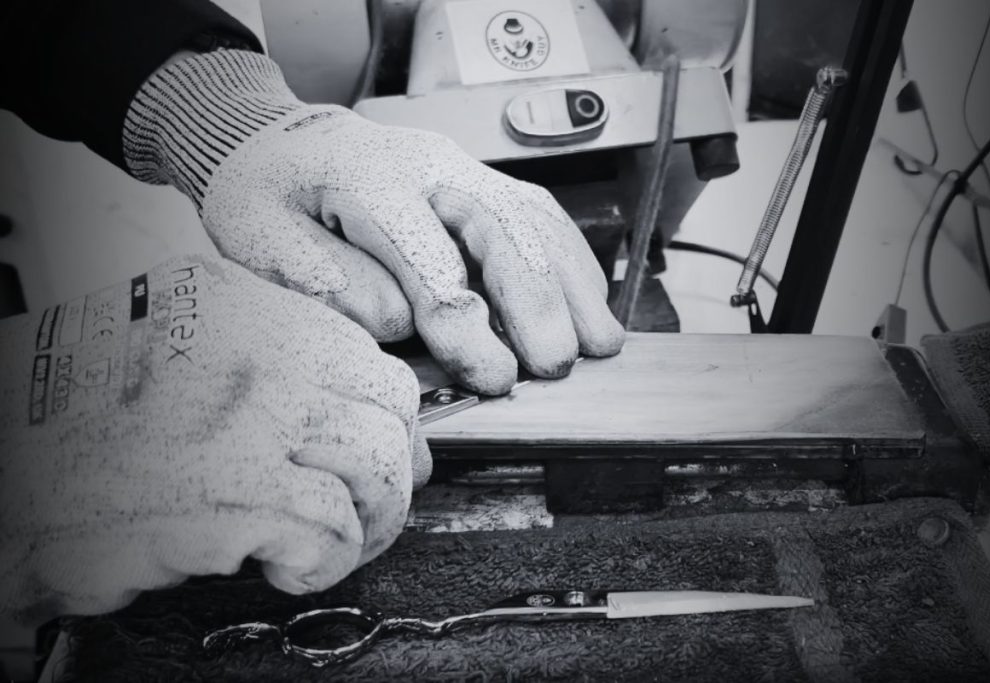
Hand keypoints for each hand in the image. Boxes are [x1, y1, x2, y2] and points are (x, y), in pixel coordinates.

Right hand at [0, 256, 427, 624]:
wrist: (4, 480)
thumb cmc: (77, 428)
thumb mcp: (172, 357)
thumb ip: (259, 370)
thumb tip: (353, 416)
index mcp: (236, 303)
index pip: (361, 349)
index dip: (385, 413)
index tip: (383, 450)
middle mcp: (254, 346)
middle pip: (389, 401)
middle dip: (393, 464)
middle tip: (366, 505)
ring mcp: (252, 414)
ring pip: (379, 461)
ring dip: (372, 518)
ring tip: (331, 540)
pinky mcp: (240, 489)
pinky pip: (335, 528)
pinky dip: (325, 563)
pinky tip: (287, 567)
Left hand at [124, 50, 624, 394]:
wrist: (282, 143)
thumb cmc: (269, 200)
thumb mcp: (259, 241)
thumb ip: (326, 283)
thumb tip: (402, 321)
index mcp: (369, 182)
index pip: (431, 261)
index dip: (468, 328)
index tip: (496, 381)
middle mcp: (430, 167)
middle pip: (503, 229)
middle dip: (535, 302)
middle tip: (555, 365)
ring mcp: (464, 171)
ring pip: (535, 219)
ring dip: (572, 284)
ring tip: (600, 345)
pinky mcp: (483, 184)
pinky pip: (541, 216)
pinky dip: (573, 263)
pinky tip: (592, 304)